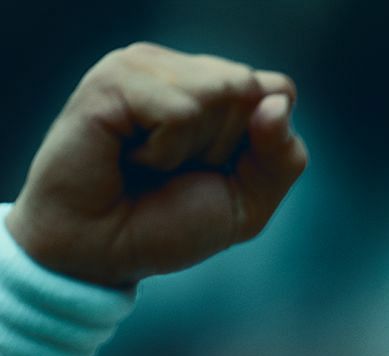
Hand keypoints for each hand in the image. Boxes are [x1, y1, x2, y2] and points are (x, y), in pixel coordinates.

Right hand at [6, 43, 307, 286]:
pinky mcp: (113, 79)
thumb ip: (282, 155)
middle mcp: (178, 68)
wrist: (103, 252)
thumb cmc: (167, 223)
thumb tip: (277, 103)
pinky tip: (129, 156)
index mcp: (212, 86)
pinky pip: (180, 110)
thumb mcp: (248, 201)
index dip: (262, 145)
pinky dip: (164, 151)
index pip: (279, 91)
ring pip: (220, 92)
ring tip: (148, 162)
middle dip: (225, 148)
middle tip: (173, 170)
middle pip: (252, 89)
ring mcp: (143, 67)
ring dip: (192, 149)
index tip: (214, 170)